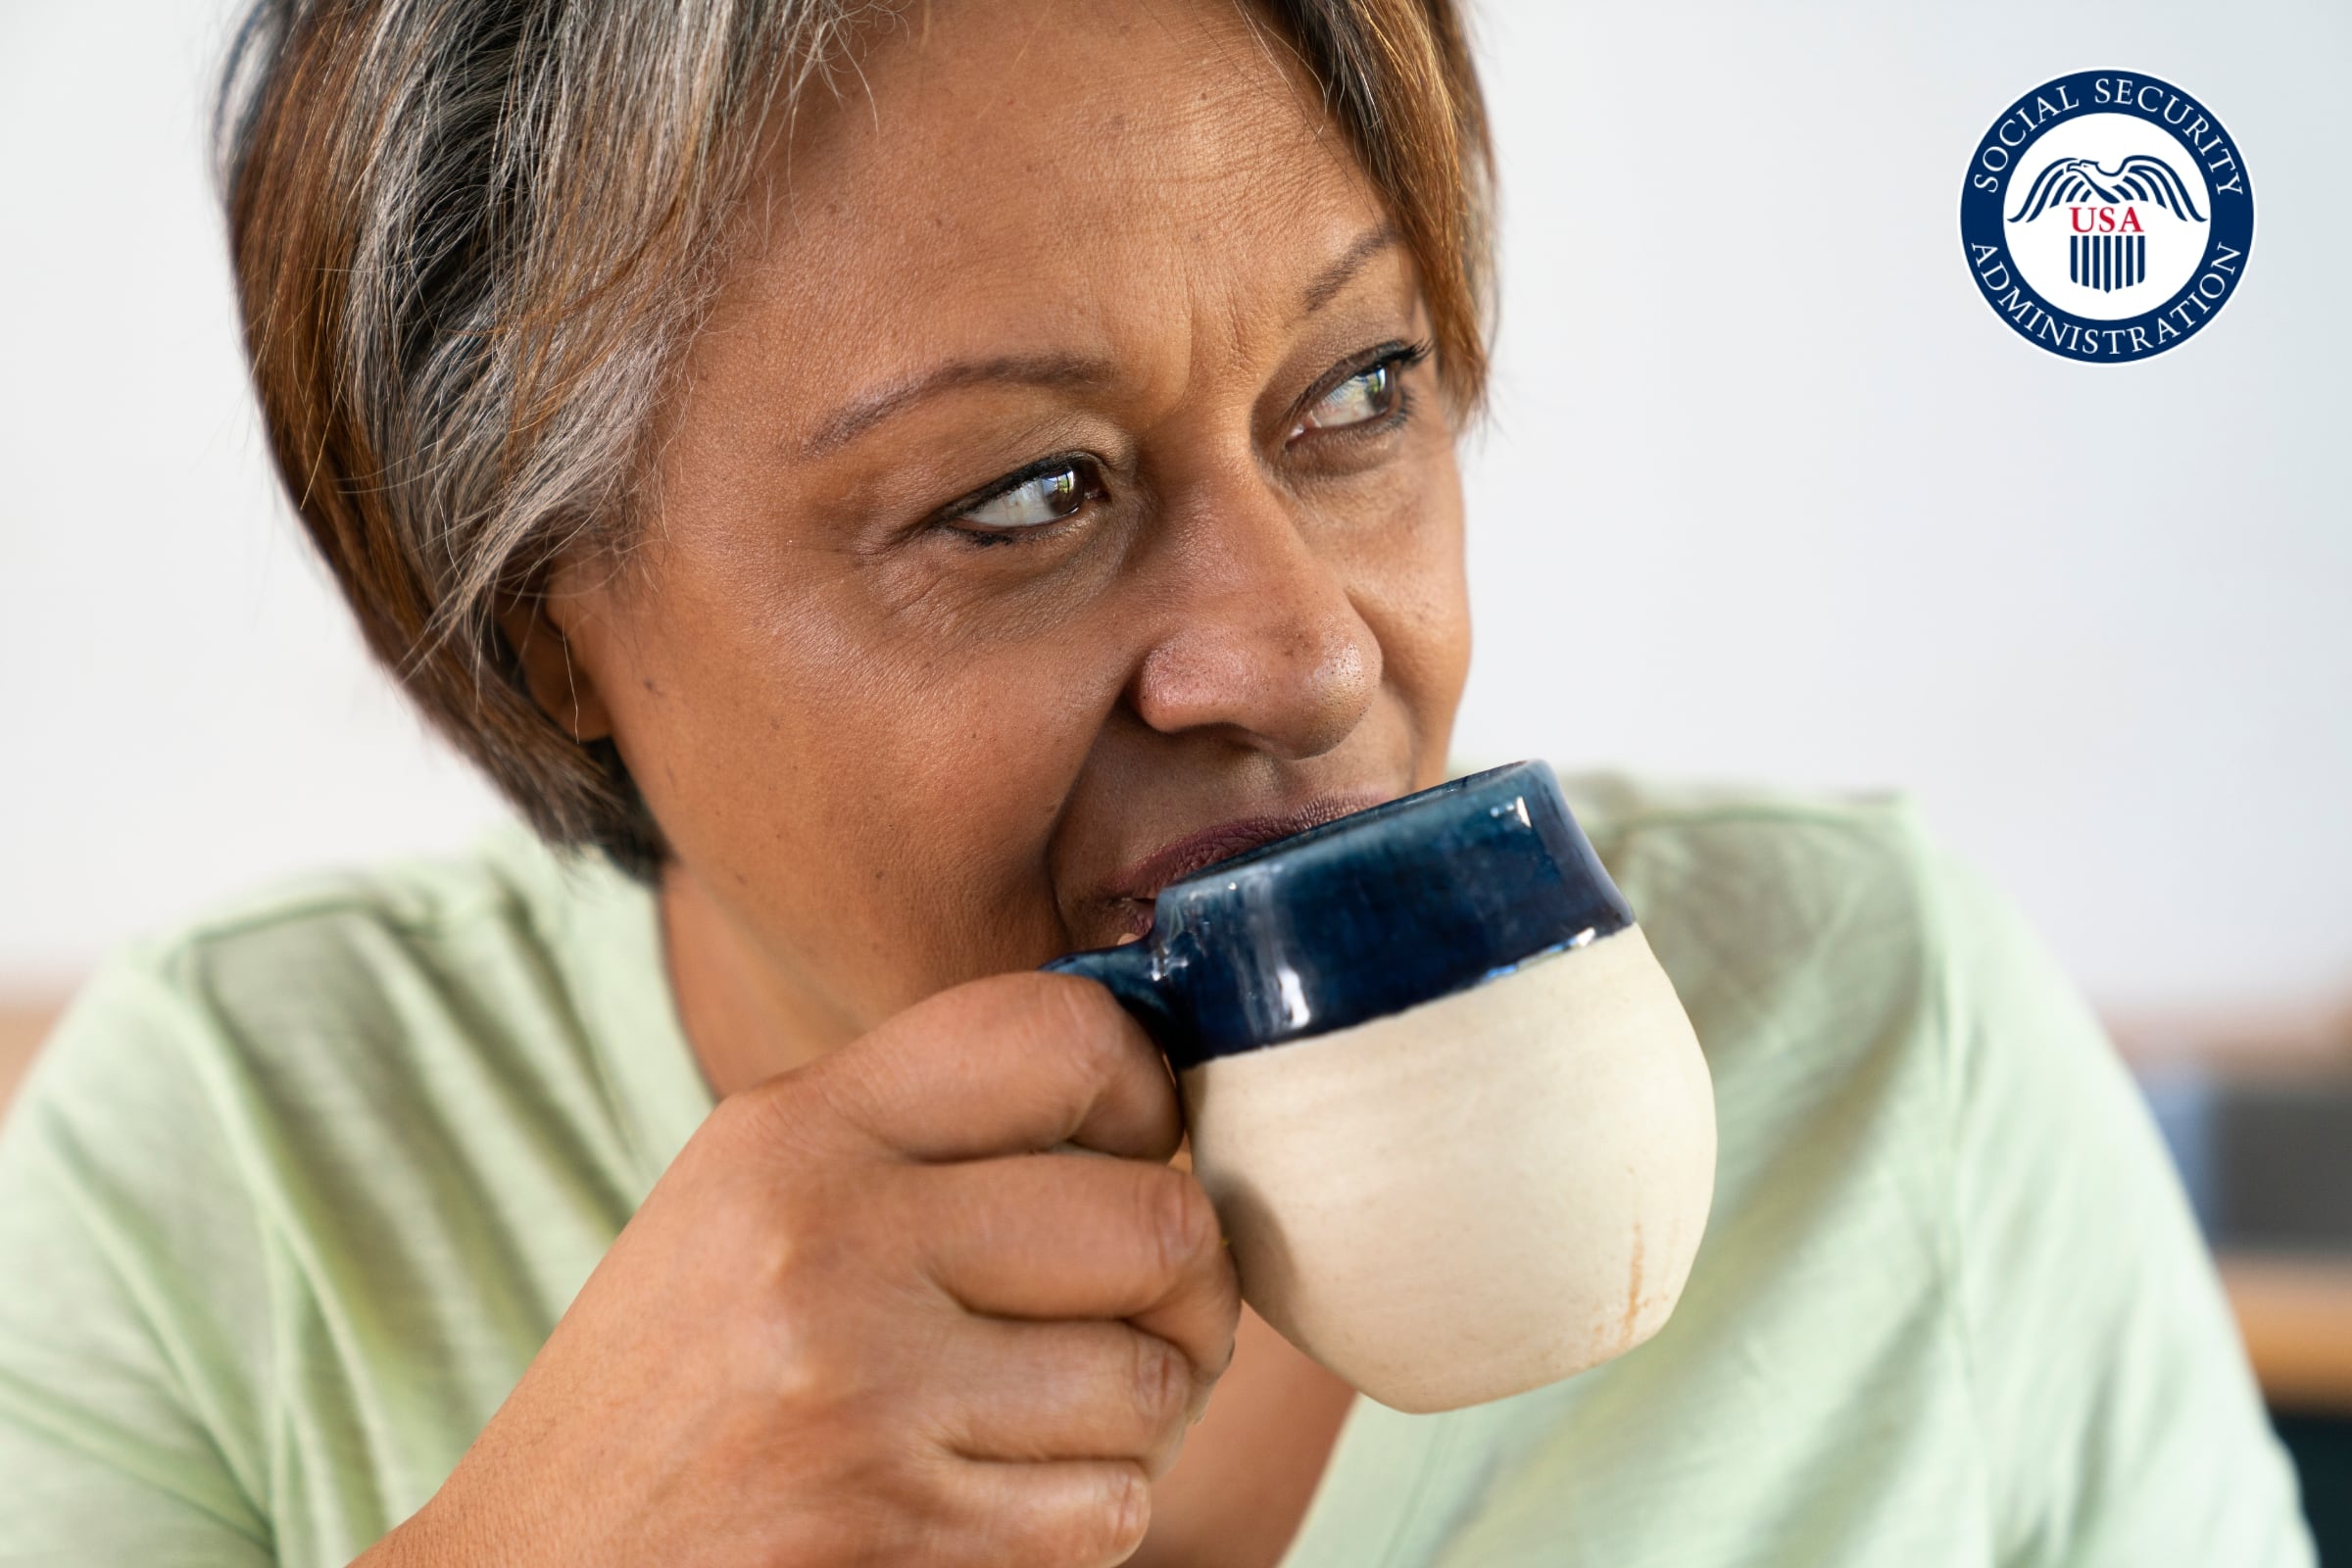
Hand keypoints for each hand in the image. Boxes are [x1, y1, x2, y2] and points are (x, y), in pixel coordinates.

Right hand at [361, 971, 1237, 1567]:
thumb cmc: (671, 1385)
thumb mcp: (747, 1200)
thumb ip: (917, 1135)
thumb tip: (1143, 1094)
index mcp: (795, 1132)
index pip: (1058, 1032)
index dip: (1143, 1088)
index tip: (1140, 1145)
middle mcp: (829, 1242)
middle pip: (1156, 1218)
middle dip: (1193, 1280)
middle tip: (1157, 1311)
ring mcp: (864, 1395)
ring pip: (1154, 1378)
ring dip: (1148, 1411)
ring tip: (1074, 1414)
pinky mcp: (896, 1533)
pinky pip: (1112, 1507)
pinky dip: (1097, 1513)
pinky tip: (1017, 1496)